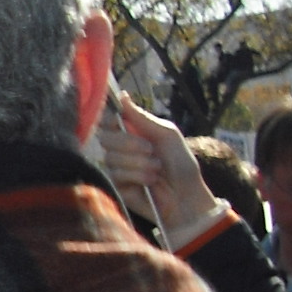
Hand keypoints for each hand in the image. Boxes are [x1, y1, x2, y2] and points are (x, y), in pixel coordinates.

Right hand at [93, 97, 221, 248]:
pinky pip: (116, 174)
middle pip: (105, 137)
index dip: (109, 120)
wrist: (186, 195)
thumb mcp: (167, 135)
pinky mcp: (115, 186)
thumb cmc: (181, 164)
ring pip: (111, 157)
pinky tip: (150, 181)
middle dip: (130, 143)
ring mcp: (116, 168)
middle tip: (151, 150)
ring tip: (157, 169)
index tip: (118, 121)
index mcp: (132, 133)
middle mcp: (120, 149)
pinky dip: (137, 175)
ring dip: (139, 162)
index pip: (107, 121)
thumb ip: (142, 118)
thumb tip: (122, 96)